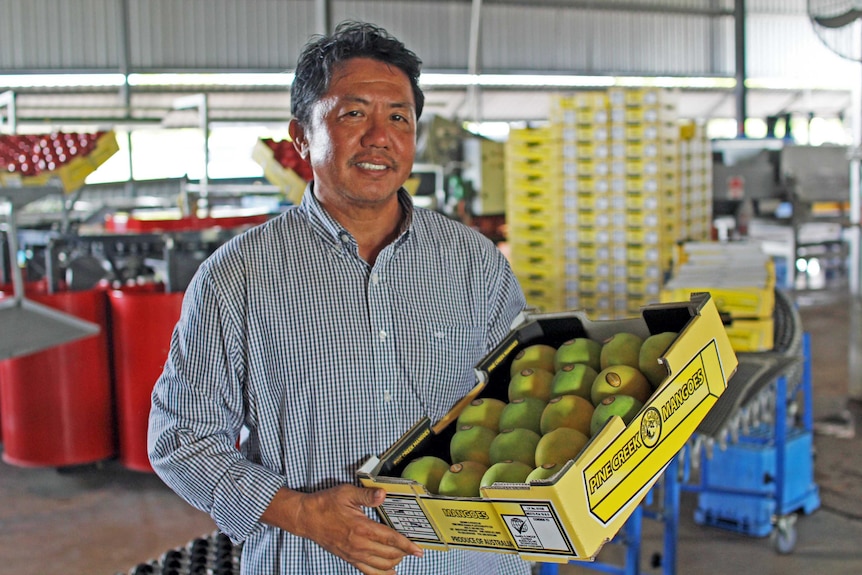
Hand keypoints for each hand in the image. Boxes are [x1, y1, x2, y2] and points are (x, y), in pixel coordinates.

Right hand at [264, 484, 423, 573]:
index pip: (390, 539)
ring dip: (395, 562)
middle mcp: (359, 545)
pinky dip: (382, 574)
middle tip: (412, 547)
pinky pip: (368, 571)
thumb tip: (383, 495)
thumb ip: (367, 495)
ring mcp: (353, 554)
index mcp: (361, 528)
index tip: (418, 550)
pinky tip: (390, 571)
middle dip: (404, 552)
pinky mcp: (348, 558)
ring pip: (381, 566)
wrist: (306, 518)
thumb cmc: (325, 504)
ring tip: (402, 555)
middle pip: (389, 554)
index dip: (407, 545)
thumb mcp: (346, 493)